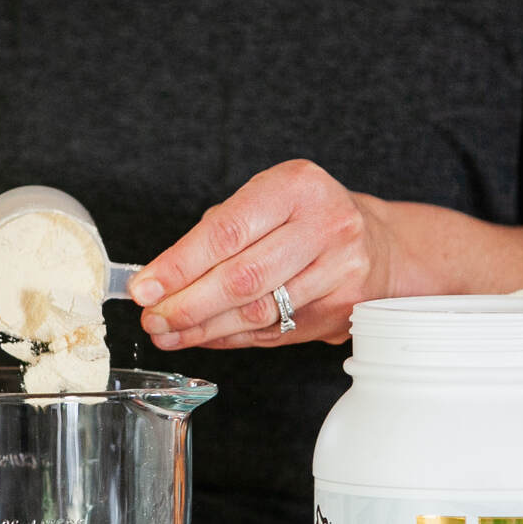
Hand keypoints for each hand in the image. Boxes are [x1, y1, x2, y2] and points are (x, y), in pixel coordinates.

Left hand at [130, 159, 394, 348]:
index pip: (227, 231)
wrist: (377, 244)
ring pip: (257, 311)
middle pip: (242, 278)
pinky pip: (273, 330)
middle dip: (187, 304)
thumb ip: (217, 234)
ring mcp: (339, 270)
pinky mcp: (341, 309)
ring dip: (203, 328)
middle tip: (152, 318)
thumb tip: (160, 280)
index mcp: (297, 186)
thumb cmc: (306, 218)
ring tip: (168, 332)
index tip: (144, 288)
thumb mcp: (267, 201)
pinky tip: (203, 336)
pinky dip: (230, 337)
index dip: (179, 265)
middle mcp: (326, 225)